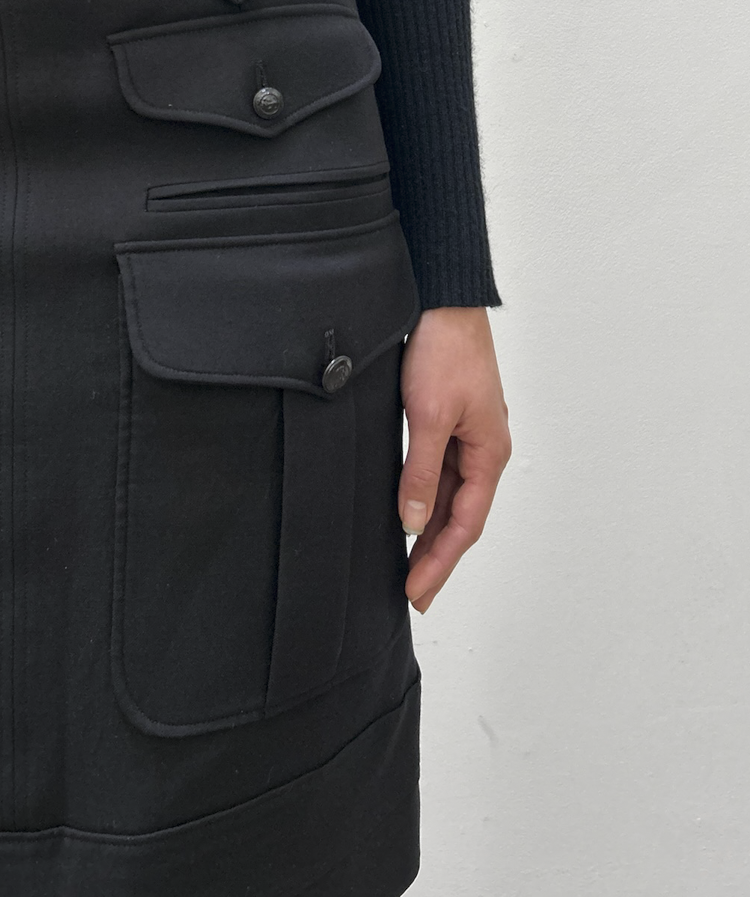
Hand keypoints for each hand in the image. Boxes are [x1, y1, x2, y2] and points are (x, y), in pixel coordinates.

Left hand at [398, 307, 510, 613]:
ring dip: (430, 532)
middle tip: (412, 593)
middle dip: (436, 557)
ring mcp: (468, 436)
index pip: (465, 524)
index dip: (440, 562)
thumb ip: (420, 473)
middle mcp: (484, 449)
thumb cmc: (445, 352)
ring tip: (408, 566)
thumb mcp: (428, 416)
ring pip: (449, 497)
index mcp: (489, 453)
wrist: (444, 304)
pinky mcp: (448, 422)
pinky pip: (439, 474)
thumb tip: (412, 522)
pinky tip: (408, 514)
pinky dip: (425, 499)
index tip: (416, 592)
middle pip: (460, 517)